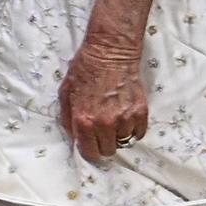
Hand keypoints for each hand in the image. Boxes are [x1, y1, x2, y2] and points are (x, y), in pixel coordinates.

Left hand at [58, 32, 148, 163]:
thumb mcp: (65, 94)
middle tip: (103, 130)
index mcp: (84, 120)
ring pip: (124, 141)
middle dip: (104, 143)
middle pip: (109, 150)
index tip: (92, 145)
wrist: (109, 52)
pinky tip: (127, 118)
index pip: (90, 153)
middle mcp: (105, 123)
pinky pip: (139, 132)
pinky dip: (134, 129)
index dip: (90, 151)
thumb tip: (74, 138)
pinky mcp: (140, 111)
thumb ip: (67, 120)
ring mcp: (124, 118)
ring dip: (119, 134)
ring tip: (115, 118)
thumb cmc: (85, 69)